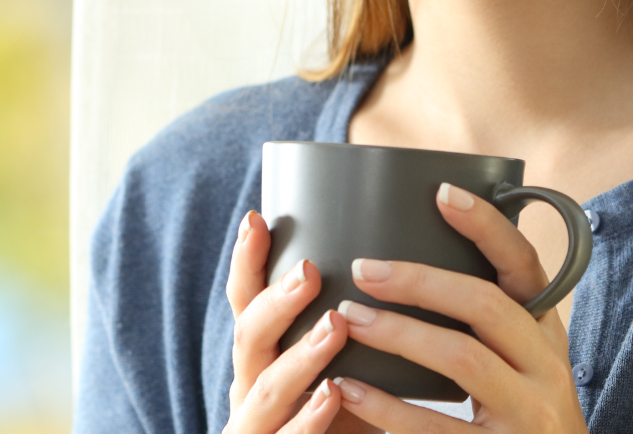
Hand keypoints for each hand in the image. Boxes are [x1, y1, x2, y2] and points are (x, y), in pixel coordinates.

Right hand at [222, 210, 356, 433]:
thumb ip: (345, 326)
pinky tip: (332, 395)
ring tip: (335, 325)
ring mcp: (258, 425)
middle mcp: (250, 387)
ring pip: (267, 388)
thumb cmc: (338, 421)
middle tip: (310, 270)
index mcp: (258, 358)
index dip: (245, 263)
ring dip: (301, 354)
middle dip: (276, 302)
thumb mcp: (333, 369)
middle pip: (248, 338)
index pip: (243, 303)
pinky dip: (309, 418)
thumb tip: (389, 264)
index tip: (256, 219)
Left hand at [329, 184, 586, 433]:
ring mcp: (528, 414)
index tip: (442, 193)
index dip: (487, 227)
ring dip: (398, 334)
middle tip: (363, 269)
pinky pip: (435, 427)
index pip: (524, 266)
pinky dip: (384, 406)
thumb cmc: (518, 411)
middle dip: (420, 281)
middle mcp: (546, 370)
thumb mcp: (521, 362)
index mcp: (545, 334)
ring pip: (462, 359)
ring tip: (349, 319)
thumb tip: (420, 247)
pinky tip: (347, 387)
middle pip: (486, 306)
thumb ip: (488, 319)